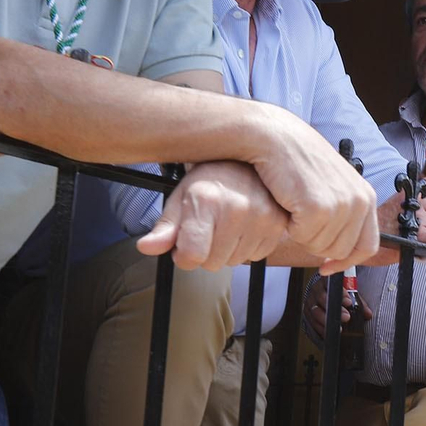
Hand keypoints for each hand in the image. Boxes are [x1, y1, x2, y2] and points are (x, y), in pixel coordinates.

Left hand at [137, 160, 287, 269]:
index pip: (192, 256)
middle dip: (207, 252)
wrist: (248, 162)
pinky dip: (248, 246)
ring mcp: (262, 217)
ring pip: (235, 261)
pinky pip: (256, 256)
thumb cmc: (211, 180)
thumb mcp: (181, 198)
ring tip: (229, 224)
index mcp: (207, 201)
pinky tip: (245, 226)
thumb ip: (165, 227)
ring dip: (228, 250)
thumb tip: (146, 247)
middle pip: (213, 263)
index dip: (183, 254)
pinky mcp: (279, 224)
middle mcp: (237, 209)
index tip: (186, 241)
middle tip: (210, 227)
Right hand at [245, 107, 378, 272]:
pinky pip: (303, 238)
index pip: (367, 246)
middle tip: (300, 217)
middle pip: (340, 251)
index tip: (325, 267)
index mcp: (366, 197)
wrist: (275, 138)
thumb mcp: (332, 188)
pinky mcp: (319, 207)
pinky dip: (289, 227)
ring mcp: (342, 205)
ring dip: (301, 234)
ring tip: (294, 204)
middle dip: (315, 243)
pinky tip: (286, 202)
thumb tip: (340, 255)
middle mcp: (360, 201)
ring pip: (319, 247)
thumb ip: (342, 215)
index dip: (344, 261)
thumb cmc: (297, 164)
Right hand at [303, 273, 372, 338]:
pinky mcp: (307, 312)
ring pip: (315, 311)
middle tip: (346, 317)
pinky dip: (320, 328)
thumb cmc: (339, 292)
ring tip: (338, 328)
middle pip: (322, 298)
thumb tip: (367, 314)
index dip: (341, 293)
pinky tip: (329, 332)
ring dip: (327, 320)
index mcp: (327, 281)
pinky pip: (312, 321)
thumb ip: (359, 302)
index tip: (349, 302)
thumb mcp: (350, 293)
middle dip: (335, 309)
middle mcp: (316, 289)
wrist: (326, 293)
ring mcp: (310, 301)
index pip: (332, 283)